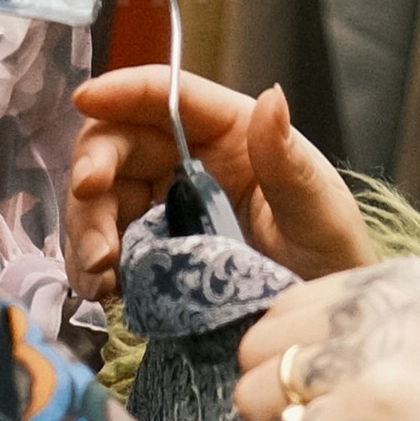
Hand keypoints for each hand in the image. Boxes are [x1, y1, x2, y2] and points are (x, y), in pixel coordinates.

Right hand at [66, 63, 372, 318]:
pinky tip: (103, 289)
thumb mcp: (321, 213)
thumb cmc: (332, 259)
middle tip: (93, 216)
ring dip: (86, 229)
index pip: (169, 96)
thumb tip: (272, 98)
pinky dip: (92, 265)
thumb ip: (289, 162)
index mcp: (232, 132)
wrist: (317, 330)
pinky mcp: (153, 249)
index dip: (123, 90)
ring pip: (102, 196)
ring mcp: (168, 205)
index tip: (86, 100)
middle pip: (119, 143)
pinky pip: (107, 244)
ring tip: (99, 273)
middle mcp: (191, 160)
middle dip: (92, 173)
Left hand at [232, 257, 419, 420]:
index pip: (285, 312)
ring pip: (255, 396)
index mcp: (400, 281)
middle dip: (280, 407)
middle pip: (258, 351)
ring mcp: (372, 356)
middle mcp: (381, 303)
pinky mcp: (365, 416)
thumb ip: (372, 339)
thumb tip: (286, 368)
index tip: (350, 415)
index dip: (298, 375)